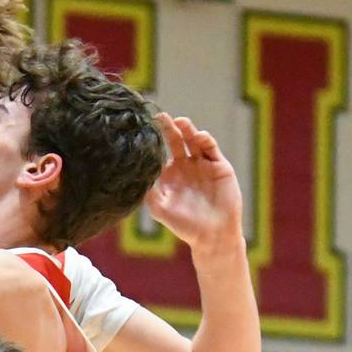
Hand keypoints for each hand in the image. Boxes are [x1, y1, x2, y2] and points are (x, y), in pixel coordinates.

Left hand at [145, 114, 243, 255]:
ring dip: (188, 130)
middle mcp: (186, 166)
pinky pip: (211, 149)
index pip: (160, 151)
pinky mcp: (220, 166)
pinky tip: (198, 136)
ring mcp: (203, 164)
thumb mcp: (159, 209)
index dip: (154, 140)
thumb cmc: (184, 225)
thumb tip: (131, 174)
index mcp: (170, 174)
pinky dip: (205, 140)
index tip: (143, 128)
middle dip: (169, 128)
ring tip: (180, 122)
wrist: (212, 235)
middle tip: (160, 117)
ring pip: (194, 141)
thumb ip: (146, 192)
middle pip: (176, 141)